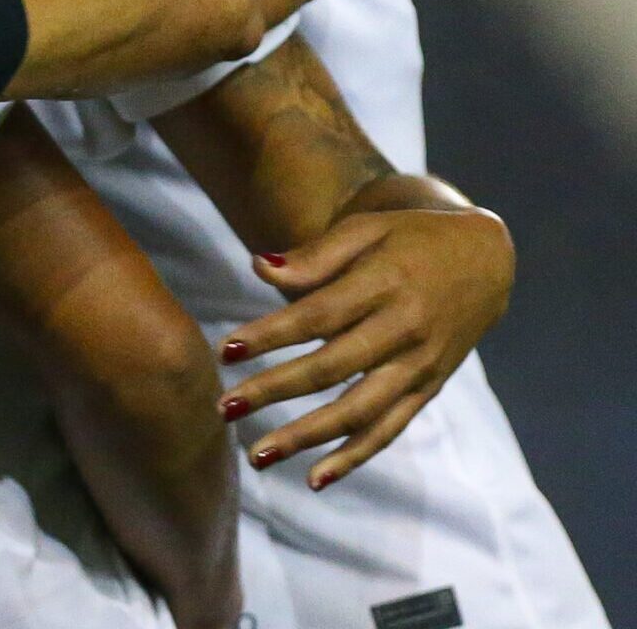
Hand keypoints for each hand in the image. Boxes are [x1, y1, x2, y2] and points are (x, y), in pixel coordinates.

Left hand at [217, 203, 512, 488]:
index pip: (317, 316)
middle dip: (274, 391)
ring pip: (359, 411)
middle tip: (223, 407)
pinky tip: (315, 479)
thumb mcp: (366, 230)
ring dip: (307, 437)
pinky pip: (389, 429)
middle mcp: (405, 330)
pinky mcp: (429, 389)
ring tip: (258, 456)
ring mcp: (420, 365)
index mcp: (385, 285)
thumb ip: (315, 256)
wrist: (484, 259)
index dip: (270, 336)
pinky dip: (354, 457)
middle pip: (331, 369)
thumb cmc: (408, 238)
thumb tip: (257, 267)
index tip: (225, 351)